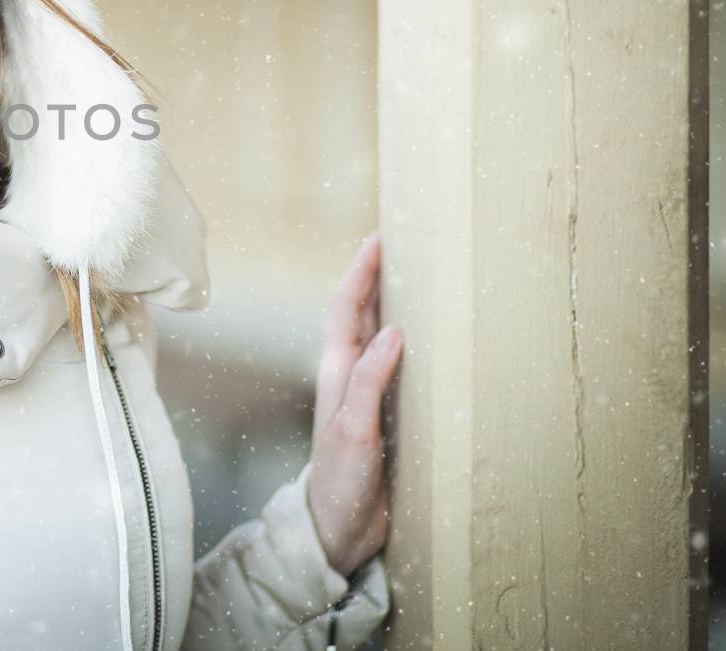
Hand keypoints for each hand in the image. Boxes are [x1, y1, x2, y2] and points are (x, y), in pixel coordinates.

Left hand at [305, 231, 401, 579]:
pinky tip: (431, 340)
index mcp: (336, 371)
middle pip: (362, 313)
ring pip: (379, 335)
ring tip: (420, 278)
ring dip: (394, 305)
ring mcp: (366, 393)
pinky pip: (398, 365)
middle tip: (405, 244)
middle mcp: (349, 375)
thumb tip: (392, 331)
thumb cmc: (341, 481)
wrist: (339, 528)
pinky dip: (412, 342)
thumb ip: (368, 382)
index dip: (361, 271)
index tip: (379, 238)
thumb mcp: (354, 430)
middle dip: (378, 277)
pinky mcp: (384, 413)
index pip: (346, 307)